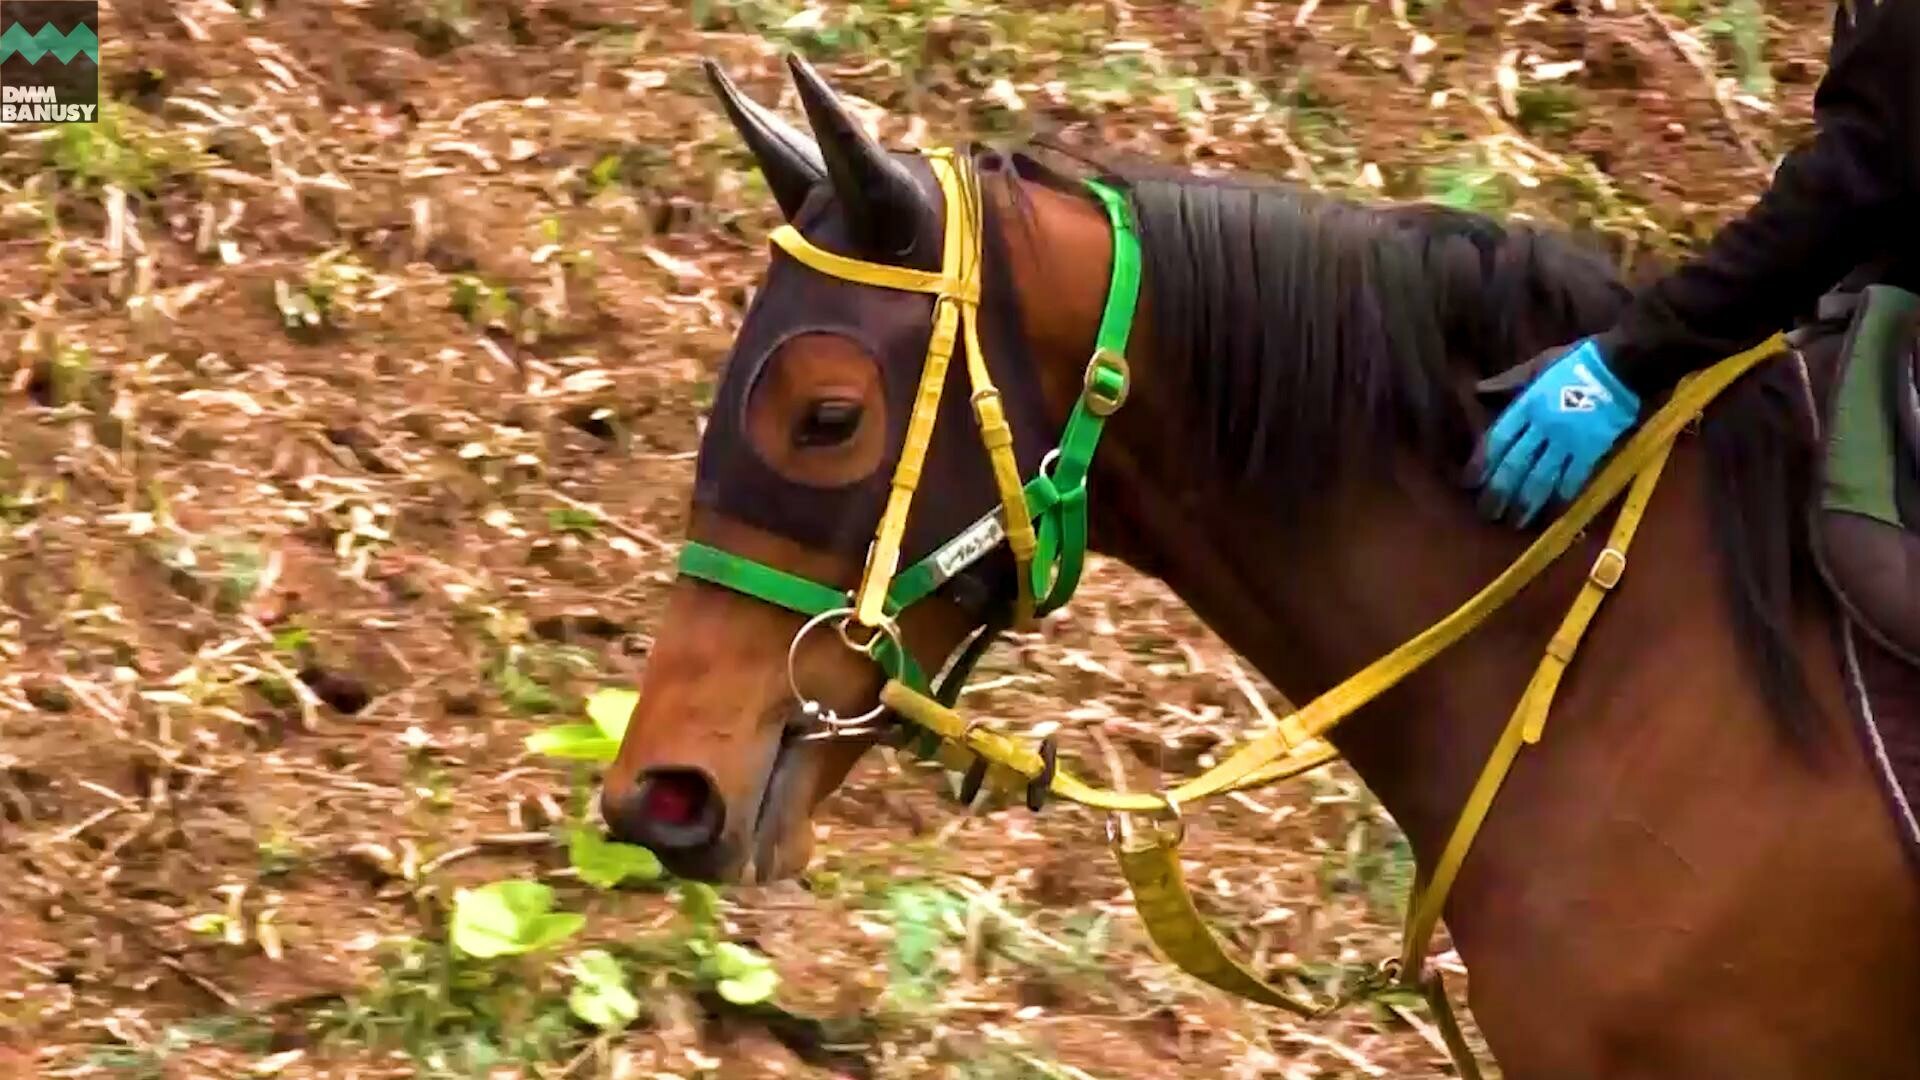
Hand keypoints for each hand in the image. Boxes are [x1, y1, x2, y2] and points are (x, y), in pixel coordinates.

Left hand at [1473, 338, 1641, 526]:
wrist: (1623, 364)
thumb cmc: (1579, 361)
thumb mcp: (1538, 365)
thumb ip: (1508, 382)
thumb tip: (1477, 391)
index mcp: (1527, 405)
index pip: (1496, 440)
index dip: (1480, 463)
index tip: (1468, 483)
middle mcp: (1542, 426)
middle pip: (1514, 465)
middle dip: (1498, 492)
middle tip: (1487, 513)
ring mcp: (1568, 440)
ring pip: (1540, 478)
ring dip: (1525, 503)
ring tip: (1514, 521)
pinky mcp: (1593, 449)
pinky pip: (1573, 478)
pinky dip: (1561, 496)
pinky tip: (1551, 512)